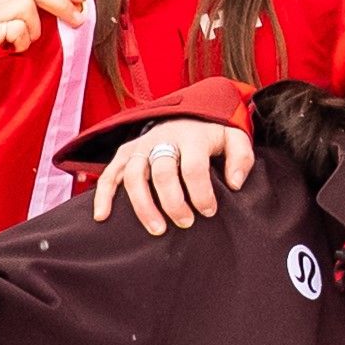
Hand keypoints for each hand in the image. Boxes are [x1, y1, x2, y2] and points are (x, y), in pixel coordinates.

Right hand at [0, 0, 92, 54]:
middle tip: (78, 19)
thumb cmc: (3, 51)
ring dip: (34, 28)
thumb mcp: (22, 27)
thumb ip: (40, 12)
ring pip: (25, 6)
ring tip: (25, 43)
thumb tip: (76, 4)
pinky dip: (22, 42)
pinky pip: (16, 28)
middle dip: (60, 1)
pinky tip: (13, 50)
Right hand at [90, 120, 255, 233]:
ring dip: (142, 204)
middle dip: (173, 202)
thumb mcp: (235, 139)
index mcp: (192, 136)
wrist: (188, 114)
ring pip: (134, 174)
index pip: (193, 166)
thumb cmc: (212, 135)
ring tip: (156, 229)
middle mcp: (164, 138)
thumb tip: (234, 184)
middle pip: (162, 171)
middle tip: (185, 223)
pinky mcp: (126, 152)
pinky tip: (102, 217)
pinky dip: (103, 194)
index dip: (200, 193)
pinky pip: (109, 173)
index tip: (209, 212)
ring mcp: (141, 145)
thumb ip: (242, 158)